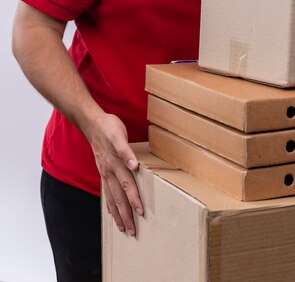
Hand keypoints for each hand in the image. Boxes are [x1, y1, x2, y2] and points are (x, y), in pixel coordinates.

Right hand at [88, 112, 143, 235]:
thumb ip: (126, 150)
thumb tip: (134, 166)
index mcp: (115, 163)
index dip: (134, 199)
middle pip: (119, 197)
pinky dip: (109, 204)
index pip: (127, 185)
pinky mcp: (103, 171)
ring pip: (112, 198)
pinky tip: (112, 213)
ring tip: (123, 229)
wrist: (92, 123)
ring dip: (118, 214)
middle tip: (132, 232)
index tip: (141, 213)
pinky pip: (106, 192)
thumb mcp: (118, 134)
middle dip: (126, 215)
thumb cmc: (108, 126)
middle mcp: (109, 171)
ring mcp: (105, 172)